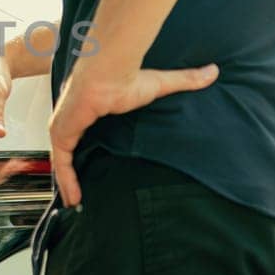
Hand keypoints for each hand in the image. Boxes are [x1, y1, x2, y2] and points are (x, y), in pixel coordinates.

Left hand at [48, 64, 218, 206]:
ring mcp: (65, 126)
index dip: (86, 151)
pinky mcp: (62, 133)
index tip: (90, 169)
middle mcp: (73, 118)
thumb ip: (185, 80)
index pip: (83, 133)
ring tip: (76, 202)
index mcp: (90, 108)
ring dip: (68, 181)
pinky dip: (66, 180)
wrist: (109, 72)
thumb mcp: (161, 84)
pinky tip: (74, 198)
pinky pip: (61, 163)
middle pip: (69, 151)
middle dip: (71, 172)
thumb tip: (213, 72)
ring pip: (63, 161)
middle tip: (79, 194)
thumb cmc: (129, 77)